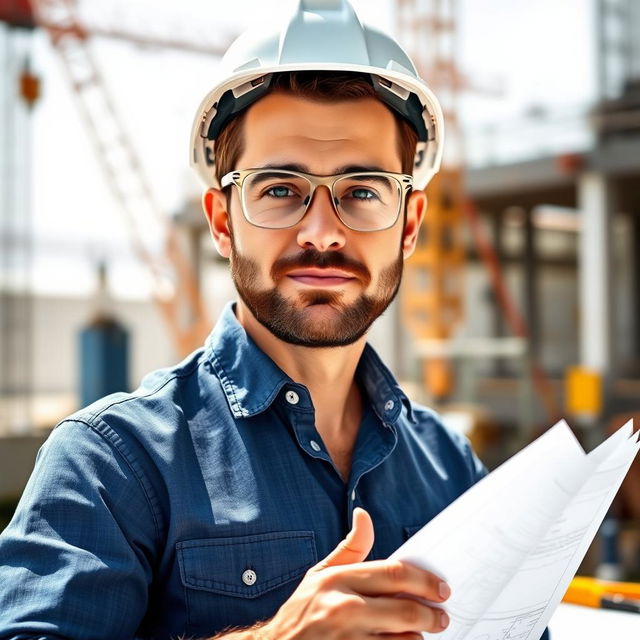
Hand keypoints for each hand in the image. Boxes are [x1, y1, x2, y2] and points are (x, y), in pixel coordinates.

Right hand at [261, 507, 449, 638]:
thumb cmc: (302, 611)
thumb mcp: (320, 574)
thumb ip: (350, 548)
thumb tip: (364, 514)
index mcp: (338, 580)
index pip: (394, 574)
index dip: (426, 581)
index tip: (442, 589)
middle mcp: (343, 609)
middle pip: (407, 611)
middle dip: (433, 616)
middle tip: (441, 618)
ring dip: (417, 639)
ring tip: (417, 635)